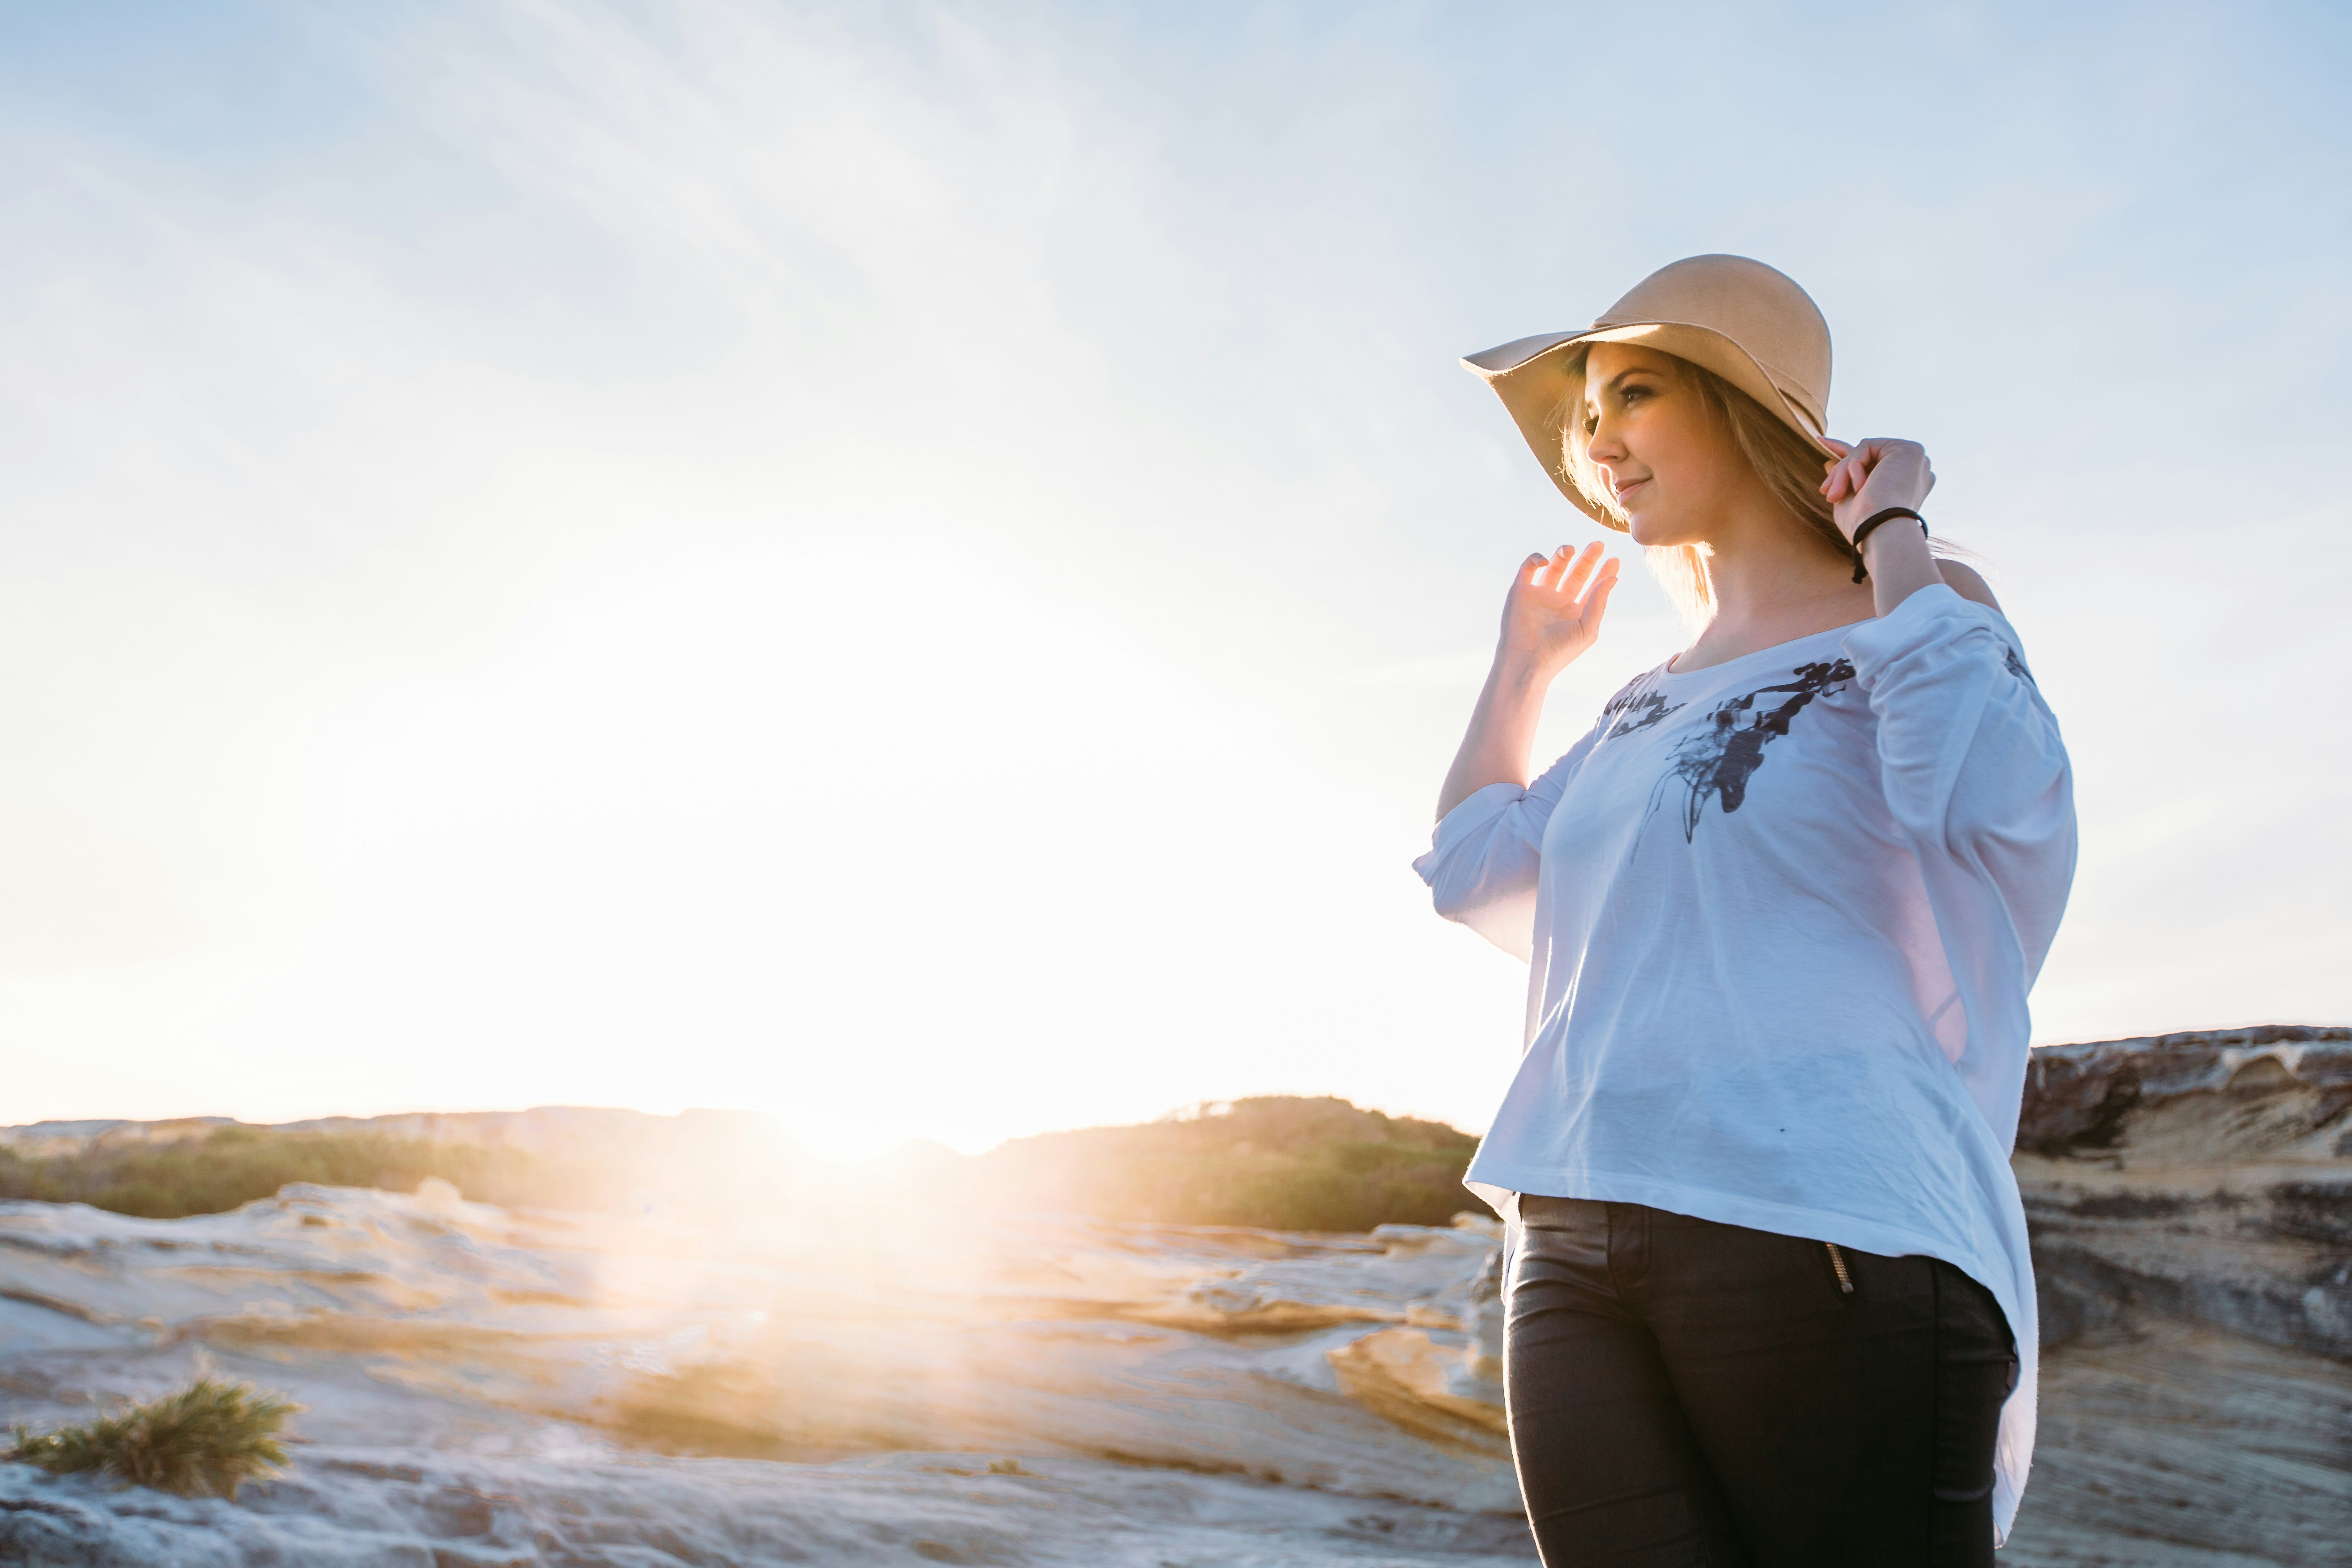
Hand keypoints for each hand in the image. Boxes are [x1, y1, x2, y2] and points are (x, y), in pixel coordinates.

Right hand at [1500, 542, 1618, 677]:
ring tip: (1571, 549)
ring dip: (1563, 554)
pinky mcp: (1521, 590)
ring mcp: (1540, 594)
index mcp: (1575, 611)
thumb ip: (1599, 602)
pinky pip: (1528, 568)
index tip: (1614, 559)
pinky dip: (1536, 559)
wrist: (1527, 660)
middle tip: (1598, 544)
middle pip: (1576, 572)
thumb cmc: (1559, 650)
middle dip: (1587, 558)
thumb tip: (1613, 578)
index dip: (1603, 572)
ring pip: (1554, 566)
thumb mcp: (1587, 628)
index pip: (1592, 586)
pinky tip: (1546, 562)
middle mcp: (1558, 601)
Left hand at [1820, 437, 1934, 542]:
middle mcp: (1914, 469)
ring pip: (1864, 451)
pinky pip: (1867, 446)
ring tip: (1835, 495)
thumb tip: (1828, 463)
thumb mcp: (1848, 500)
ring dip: (1844, 472)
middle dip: (1841, 472)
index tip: (1822, 442)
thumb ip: (1844, 479)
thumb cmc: (1864, 525)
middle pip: (1867, 457)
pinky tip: (1859, 486)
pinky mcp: (1910, 449)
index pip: (1873, 462)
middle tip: (1825, 492)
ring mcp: (1915, 458)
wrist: (1880, 531)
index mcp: (1905, 483)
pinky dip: (1854, 465)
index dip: (1848, 455)